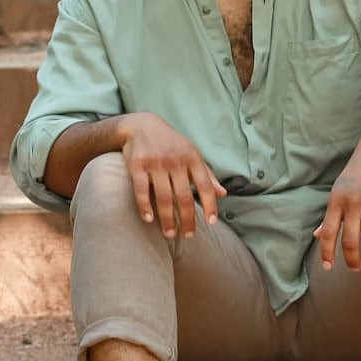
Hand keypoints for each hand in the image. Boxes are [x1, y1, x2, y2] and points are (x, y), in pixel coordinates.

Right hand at [120, 112, 225, 238]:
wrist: (141, 125)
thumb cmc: (171, 144)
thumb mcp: (192, 154)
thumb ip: (207, 175)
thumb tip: (223, 194)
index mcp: (192, 159)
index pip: (205, 186)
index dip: (210, 206)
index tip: (211, 223)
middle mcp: (176, 161)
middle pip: (184, 197)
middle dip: (187, 219)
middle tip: (188, 235)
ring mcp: (156, 163)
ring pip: (164, 197)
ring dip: (167, 219)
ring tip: (169, 234)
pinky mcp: (137, 165)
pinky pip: (142, 190)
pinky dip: (145, 207)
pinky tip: (149, 220)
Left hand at [313, 124, 360, 270]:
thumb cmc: (358, 172)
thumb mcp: (339, 190)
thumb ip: (331, 214)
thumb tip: (316, 236)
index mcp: (336, 200)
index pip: (327, 232)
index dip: (327, 253)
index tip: (328, 268)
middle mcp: (352, 201)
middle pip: (349, 240)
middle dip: (352, 259)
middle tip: (355, 268)